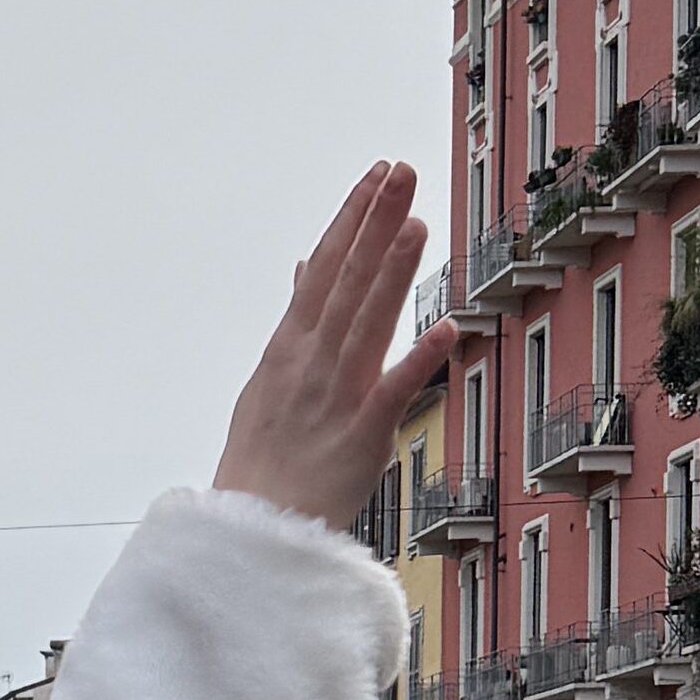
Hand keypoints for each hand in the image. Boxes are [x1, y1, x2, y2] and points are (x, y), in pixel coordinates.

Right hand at [213, 164, 424, 529]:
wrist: (252, 528)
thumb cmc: (263, 458)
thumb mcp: (268, 378)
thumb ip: (298, 318)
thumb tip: (308, 266)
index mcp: (289, 346)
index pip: (325, 266)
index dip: (353, 218)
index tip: (376, 175)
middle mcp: (312, 361)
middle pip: (347, 279)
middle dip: (374, 222)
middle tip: (401, 171)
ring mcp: (336, 395)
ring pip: (367, 322)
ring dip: (392, 271)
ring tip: (418, 222)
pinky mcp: (362, 434)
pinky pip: (394, 391)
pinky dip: (419, 359)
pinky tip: (447, 326)